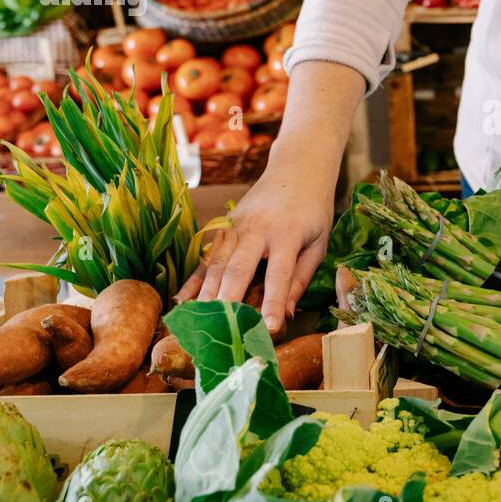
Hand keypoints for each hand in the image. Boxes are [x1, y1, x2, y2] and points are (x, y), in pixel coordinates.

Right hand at [176, 146, 333, 334]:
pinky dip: (193, 280)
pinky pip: (206, 256)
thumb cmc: (313, 210)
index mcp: (287, 234)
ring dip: (205, 295)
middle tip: (220, 332)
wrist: (297, 169)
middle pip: (237, 269)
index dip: (272, 303)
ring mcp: (236, 226)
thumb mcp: (318, 242)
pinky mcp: (224, 227)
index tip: (268, 329)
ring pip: (216, 264)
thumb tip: (285, 314)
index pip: (279, 275)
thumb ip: (301, 277)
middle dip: (228, 302)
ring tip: (196, 323)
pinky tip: (182, 301)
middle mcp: (256, 229)